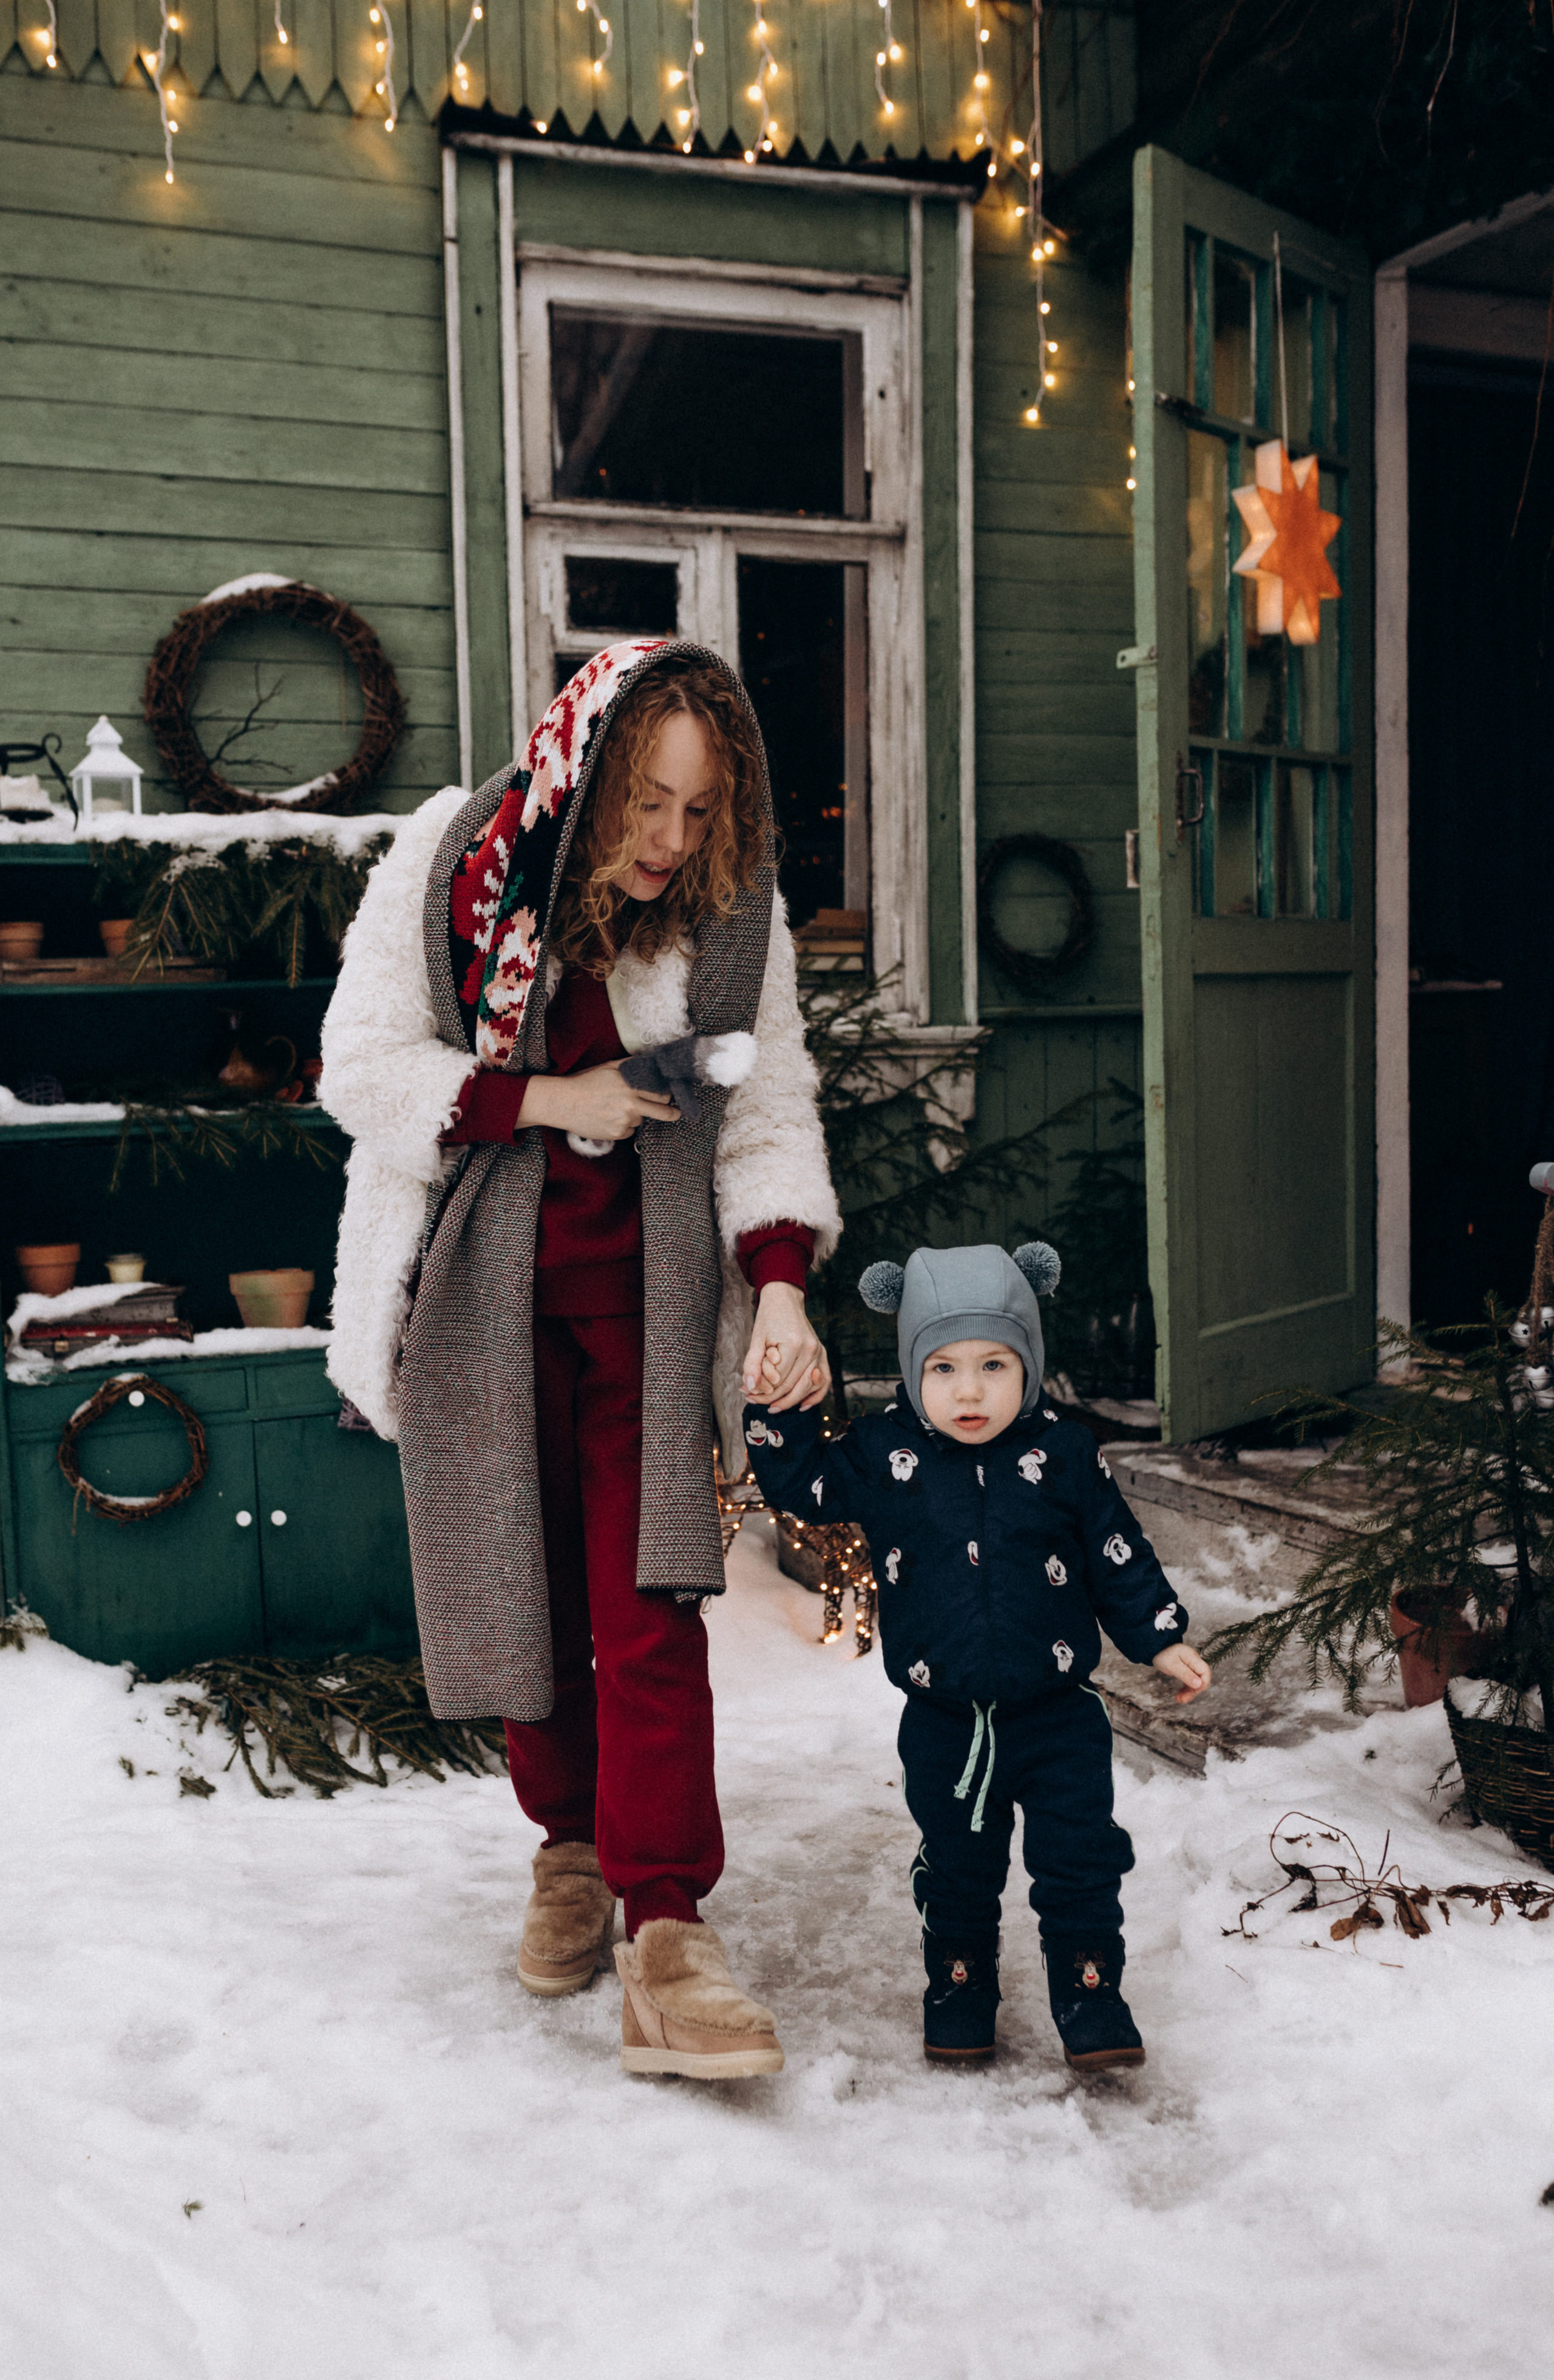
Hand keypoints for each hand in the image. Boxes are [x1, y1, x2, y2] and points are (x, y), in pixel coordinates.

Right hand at [517, 1062, 677, 1142]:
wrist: (564, 1102)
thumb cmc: (585, 1082)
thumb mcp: (609, 1067)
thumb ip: (631, 1066)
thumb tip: (650, 1062)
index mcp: (630, 1086)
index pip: (661, 1094)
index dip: (667, 1096)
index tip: (670, 1097)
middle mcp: (630, 1105)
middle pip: (662, 1113)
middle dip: (672, 1113)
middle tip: (676, 1113)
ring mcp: (624, 1121)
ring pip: (640, 1121)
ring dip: (635, 1116)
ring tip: (615, 1108)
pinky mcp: (616, 1134)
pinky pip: (628, 1131)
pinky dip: (622, 1126)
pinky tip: (608, 1117)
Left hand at [742, 1281, 829, 1412]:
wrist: (785, 1300)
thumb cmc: (769, 1318)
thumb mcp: (756, 1339)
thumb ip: (752, 1363)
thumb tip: (749, 1387)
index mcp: (793, 1344)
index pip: (777, 1380)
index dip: (761, 1391)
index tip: (747, 1394)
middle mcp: (810, 1350)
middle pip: (791, 1386)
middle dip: (771, 1398)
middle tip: (754, 1401)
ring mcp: (819, 1352)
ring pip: (806, 1388)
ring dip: (789, 1401)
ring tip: (772, 1407)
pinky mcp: (823, 1354)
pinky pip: (824, 1382)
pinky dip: (815, 1396)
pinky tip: (802, 1406)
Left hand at [1152, 1643, 1211, 1703]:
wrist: (1155, 1648)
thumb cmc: (1162, 1654)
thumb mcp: (1172, 1665)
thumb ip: (1186, 1674)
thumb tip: (1199, 1685)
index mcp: (1193, 1658)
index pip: (1205, 1672)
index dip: (1202, 1684)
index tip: (1192, 1691)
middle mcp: (1194, 1662)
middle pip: (1201, 1679)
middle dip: (1193, 1691)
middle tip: (1182, 1700)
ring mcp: (1191, 1666)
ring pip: (1195, 1683)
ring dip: (1188, 1693)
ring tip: (1179, 1700)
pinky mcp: (1186, 1671)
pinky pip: (1189, 1682)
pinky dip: (1185, 1690)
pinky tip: (1179, 1697)